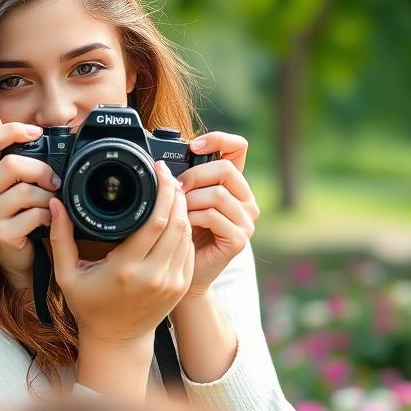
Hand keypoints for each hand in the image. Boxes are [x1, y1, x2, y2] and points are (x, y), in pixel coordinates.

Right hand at [0, 113, 58, 288]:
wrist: (16, 258)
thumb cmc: (16, 215)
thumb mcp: (8, 183)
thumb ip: (2, 152)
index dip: (10, 131)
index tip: (35, 132)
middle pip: (10, 165)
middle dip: (41, 170)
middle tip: (54, 180)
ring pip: (25, 191)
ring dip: (47, 196)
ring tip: (52, 202)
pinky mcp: (0, 234)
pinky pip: (33, 215)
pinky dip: (49, 215)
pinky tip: (49, 219)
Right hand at [48, 160, 194, 344]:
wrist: (117, 340)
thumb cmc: (90, 307)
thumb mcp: (67, 274)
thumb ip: (59, 238)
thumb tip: (55, 205)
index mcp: (125, 269)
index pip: (155, 222)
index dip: (161, 192)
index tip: (157, 172)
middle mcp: (153, 275)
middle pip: (177, 224)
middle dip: (176, 194)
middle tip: (167, 175)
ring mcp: (171, 282)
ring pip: (187, 235)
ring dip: (183, 210)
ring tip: (173, 190)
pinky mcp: (181, 285)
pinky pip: (189, 249)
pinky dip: (186, 230)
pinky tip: (177, 216)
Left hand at [177, 131, 259, 295]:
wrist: (180, 271)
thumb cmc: (179, 233)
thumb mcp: (181, 199)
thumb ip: (183, 178)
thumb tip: (164, 162)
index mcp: (234, 184)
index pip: (238, 147)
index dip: (218, 139)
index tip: (193, 146)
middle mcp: (245, 200)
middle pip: (225, 169)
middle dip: (194, 176)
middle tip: (176, 190)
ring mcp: (246, 221)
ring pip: (218, 194)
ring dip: (190, 201)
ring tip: (179, 212)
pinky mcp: (239, 239)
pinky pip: (214, 216)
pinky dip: (193, 218)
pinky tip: (185, 226)